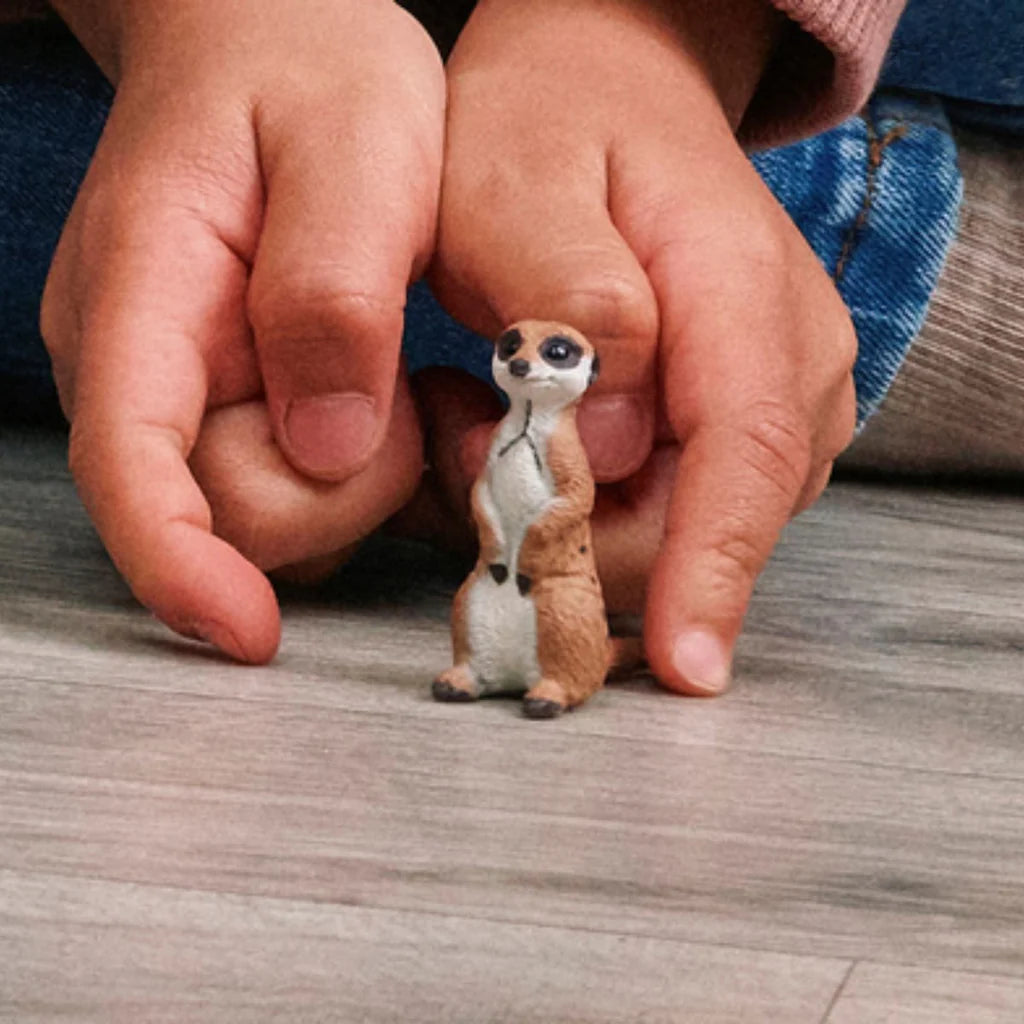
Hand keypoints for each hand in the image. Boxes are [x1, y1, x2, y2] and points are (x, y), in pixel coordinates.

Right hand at [42, 0, 444, 659]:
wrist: (268, 32)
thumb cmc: (304, 66)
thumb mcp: (355, 150)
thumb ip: (334, 296)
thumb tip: (328, 445)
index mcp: (145, 298)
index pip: (129, 470)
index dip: (181, 568)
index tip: (247, 632)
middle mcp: (142, 365)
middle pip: (221, 519)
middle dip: (333, 493)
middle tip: (401, 389)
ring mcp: (186, 392)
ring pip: (264, 519)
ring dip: (353, 484)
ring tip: (394, 375)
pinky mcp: (233, 406)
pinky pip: (294, 491)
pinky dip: (356, 473)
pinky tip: (383, 396)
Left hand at [421, 0, 856, 693]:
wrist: (605, 86)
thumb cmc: (554, 120)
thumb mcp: (516, 177)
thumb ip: (568, 297)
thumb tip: (613, 442)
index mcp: (742, 291)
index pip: (745, 456)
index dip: (713, 574)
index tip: (685, 670)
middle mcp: (787, 355)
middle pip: (708, 517)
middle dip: (582, 537)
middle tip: (461, 445)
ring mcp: (772, 391)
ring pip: (687, 522)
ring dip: (575, 517)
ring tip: (477, 417)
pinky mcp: (739, 413)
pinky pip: (673, 501)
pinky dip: (590, 502)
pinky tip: (524, 436)